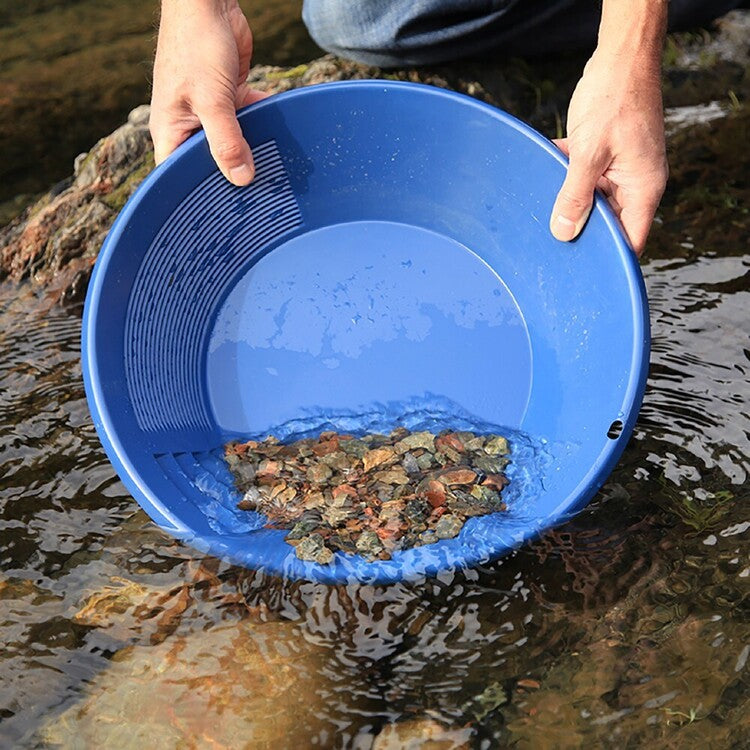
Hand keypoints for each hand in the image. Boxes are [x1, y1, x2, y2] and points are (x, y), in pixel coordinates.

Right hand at [149, 0, 267, 184]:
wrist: (209, 2)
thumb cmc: (195, 45)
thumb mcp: (212, 100)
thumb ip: (227, 141)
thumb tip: (242, 178)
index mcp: (170, 131)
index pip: (178, 176)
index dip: (196, 196)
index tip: (223, 214)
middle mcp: (189, 125)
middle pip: (210, 163)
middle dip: (232, 176)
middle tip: (260, 200)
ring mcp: (210, 112)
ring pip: (234, 143)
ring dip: (254, 151)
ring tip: (277, 174)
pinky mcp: (231, 98)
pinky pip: (250, 121)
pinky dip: (265, 124)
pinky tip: (284, 137)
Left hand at [549, 48, 667, 255]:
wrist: (621, 57)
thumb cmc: (615, 99)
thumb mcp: (588, 153)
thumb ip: (575, 196)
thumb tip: (563, 233)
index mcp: (642, 188)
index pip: (630, 239)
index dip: (608, 257)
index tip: (580, 268)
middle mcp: (635, 183)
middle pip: (608, 222)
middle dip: (580, 229)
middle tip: (548, 240)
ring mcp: (620, 169)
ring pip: (591, 200)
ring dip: (567, 200)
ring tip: (541, 206)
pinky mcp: (605, 156)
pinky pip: (583, 177)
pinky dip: (564, 175)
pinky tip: (544, 169)